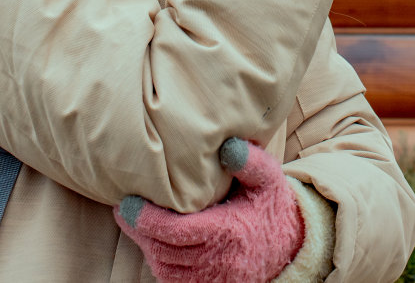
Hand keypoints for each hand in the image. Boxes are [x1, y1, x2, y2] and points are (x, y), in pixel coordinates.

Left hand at [114, 139, 303, 282]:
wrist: (290, 247)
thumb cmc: (272, 207)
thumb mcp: (270, 179)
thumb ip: (250, 162)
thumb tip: (228, 146)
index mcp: (230, 232)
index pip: (178, 231)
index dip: (148, 221)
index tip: (128, 204)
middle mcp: (220, 261)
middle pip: (165, 250)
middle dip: (140, 231)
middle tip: (124, 209)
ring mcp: (215, 279)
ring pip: (166, 268)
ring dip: (147, 247)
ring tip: (134, 223)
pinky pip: (175, 280)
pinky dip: (160, 262)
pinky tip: (153, 242)